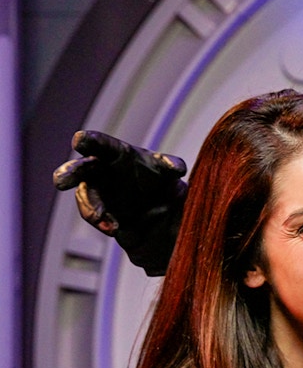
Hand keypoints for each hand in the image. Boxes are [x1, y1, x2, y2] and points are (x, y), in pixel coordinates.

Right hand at [53, 130, 187, 275]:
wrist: (165, 213)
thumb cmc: (160, 181)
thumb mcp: (169, 172)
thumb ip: (171, 165)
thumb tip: (177, 168)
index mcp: (118, 155)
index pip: (102, 145)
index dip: (91, 141)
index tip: (79, 139)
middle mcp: (103, 172)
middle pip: (81, 169)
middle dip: (70, 173)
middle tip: (61, 180)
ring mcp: (100, 195)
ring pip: (86, 197)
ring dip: (91, 207)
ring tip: (100, 217)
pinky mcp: (102, 215)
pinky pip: (98, 218)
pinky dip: (104, 223)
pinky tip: (113, 228)